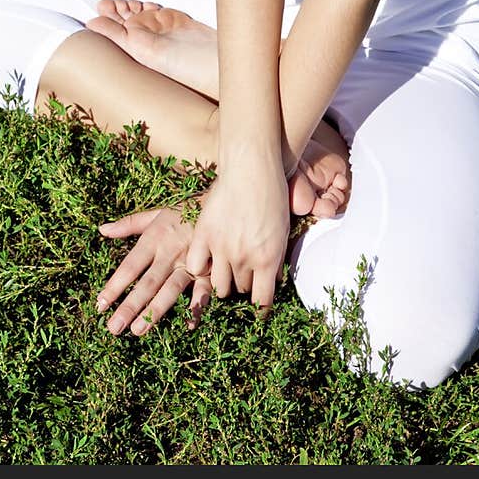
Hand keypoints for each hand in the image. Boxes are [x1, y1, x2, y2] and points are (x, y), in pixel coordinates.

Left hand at [96, 205, 212, 335]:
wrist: (219, 206)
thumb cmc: (183, 212)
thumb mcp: (156, 214)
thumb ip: (129, 224)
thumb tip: (102, 230)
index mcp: (154, 239)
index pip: (131, 266)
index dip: (115, 285)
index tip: (99, 304)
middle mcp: (170, 253)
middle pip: (147, 283)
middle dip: (130, 306)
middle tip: (114, 327)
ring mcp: (189, 263)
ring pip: (171, 289)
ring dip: (155, 311)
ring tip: (138, 330)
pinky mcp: (209, 270)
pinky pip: (203, 290)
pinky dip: (197, 307)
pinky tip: (189, 324)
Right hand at [185, 165, 289, 314]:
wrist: (251, 167)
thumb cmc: (273, 196)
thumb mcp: (283, 231)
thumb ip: (276, 259)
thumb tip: (273, 281)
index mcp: (267, 260)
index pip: (262, 301)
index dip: (260, 310)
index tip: (259, 310)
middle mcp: (243, 259)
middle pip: (240, 290)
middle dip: (244, 285)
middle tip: (244, 274)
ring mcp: (221, 248)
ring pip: (217, 284)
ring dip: (223, 280)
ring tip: (225, 268)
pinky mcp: (203, 235)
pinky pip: (195, 265)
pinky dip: (200, 265)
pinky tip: (206, 259)